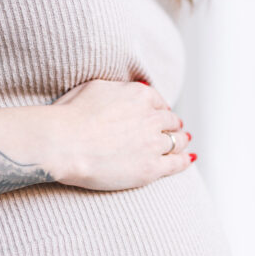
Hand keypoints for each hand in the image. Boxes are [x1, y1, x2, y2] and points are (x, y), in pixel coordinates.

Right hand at [51, 79, 194, 189]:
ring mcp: (153, 143)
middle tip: (173, 130)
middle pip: (170, 121)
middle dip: (172, 125)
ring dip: (180, 141)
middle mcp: (151, 117)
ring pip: (176, 141)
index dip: (160, 109)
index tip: (160, 114)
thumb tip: (135, 87)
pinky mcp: (151, 168)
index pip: (158, 102)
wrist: (65, 143)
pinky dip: (184, 160)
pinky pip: (176, 163)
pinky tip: (189, 159)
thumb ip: (119, 88)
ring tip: (183, 144)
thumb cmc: (71, 115)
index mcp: (139, 95)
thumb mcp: (96, 87)